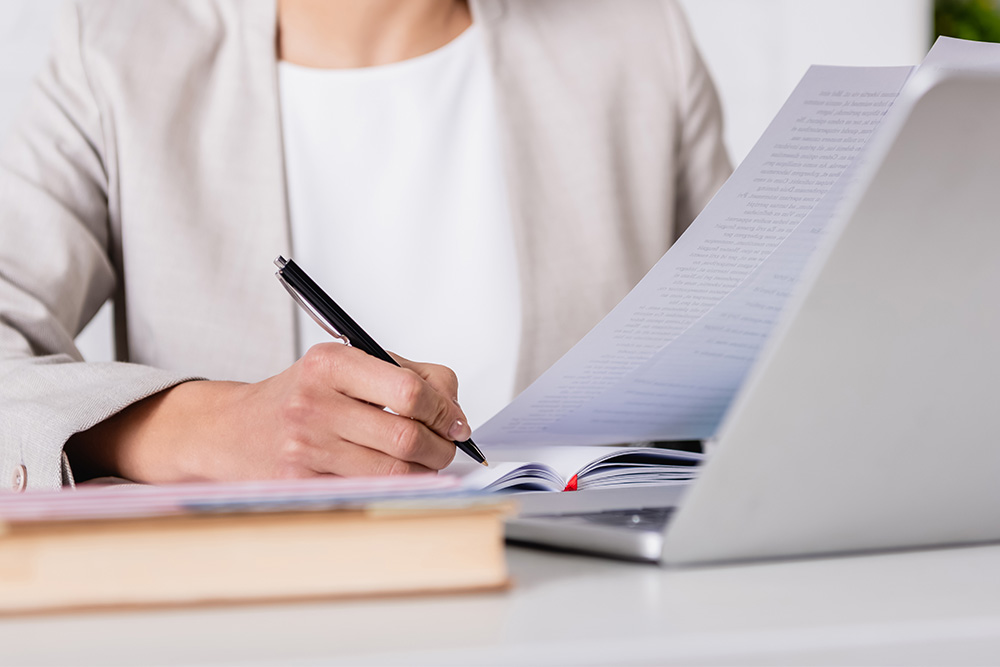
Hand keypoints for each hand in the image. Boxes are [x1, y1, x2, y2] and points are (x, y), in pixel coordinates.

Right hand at [65, 344, 471, 482]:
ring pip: (394, 470)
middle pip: (406, 434)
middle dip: (441, 446)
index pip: (409, 389)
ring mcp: (305, 445)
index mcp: (331, 362)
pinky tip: (398, 476)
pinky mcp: (302, 482)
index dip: (445, 409)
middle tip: (448, 447)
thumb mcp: (349, 365)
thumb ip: (409, 375)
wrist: (235, 429)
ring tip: (425, 462)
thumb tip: (456, 414)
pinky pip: (370, 489)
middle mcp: (314, 401)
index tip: (456, 421)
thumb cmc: (305, 395)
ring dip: (424, 470)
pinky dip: (396, 486)